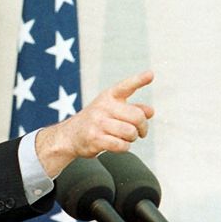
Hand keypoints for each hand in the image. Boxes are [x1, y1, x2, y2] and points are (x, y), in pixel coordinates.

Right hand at [36, 71, 154, 176]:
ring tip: (126, 138)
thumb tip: (150, 111)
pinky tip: (119, 144)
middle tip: (141, 133)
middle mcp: (103, 106)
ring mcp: (98, 122)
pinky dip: (124, 147)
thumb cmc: (97, 121)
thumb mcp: (113, 110)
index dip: (139, 80)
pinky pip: (121, 145)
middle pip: (137, 117)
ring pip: (130, 132)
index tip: (151, 74)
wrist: (70, 136)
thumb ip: (133, 109)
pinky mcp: (95, 138)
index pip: (126, 86)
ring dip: (132, 138)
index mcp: (109, 96)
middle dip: (143, 128)